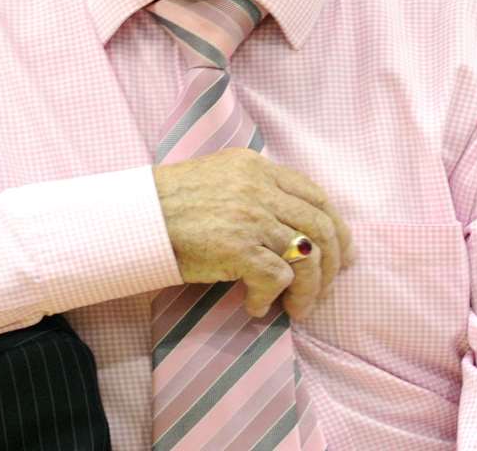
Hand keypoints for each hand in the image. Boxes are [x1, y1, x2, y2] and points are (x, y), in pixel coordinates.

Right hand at [153, 148, 352, 320]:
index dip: (336, 227)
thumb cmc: (170, 203)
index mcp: (257, 167)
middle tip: (323, 289)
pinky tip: (255, 306)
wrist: (134, 218)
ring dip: (307, 290)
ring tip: (295, 308)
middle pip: (321, 226)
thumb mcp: (219, 178)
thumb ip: (255, 190)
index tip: (342, 253)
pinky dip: (272, 298)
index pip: (315, 195)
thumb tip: (290, 228)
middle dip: (331, 264)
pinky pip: (278, 278)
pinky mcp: (238, 247)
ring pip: (307, 255)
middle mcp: (259, 187)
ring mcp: (250, 216)